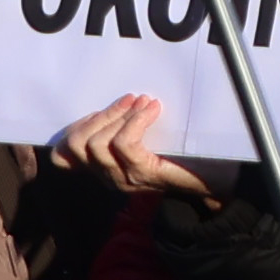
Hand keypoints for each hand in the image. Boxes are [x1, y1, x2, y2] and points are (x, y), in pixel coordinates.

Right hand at [53, 93, 218, 202]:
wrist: (216, 180)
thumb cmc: (185, 156)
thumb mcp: (149, 141)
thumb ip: (129, 129)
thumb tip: (125, 100)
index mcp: (104, 169)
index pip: (63, 156)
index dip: (76, 127)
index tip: (103, 109)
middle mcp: (108, 177)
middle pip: (77, 145)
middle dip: (100, 116)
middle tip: (130, 99)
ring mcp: (124, 178)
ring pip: (97, 144)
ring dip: (119, 115)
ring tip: (143, 102)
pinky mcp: (144, 174)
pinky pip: (125, 145)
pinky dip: (136, 121)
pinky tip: (153, 110)